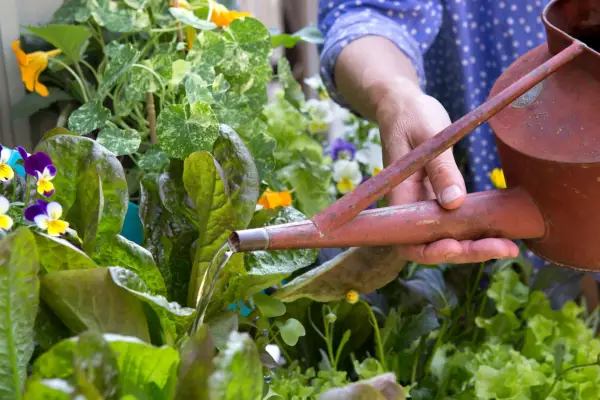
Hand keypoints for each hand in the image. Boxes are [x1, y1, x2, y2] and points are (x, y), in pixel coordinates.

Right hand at [375, 83, 518, 263]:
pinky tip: (499, 230)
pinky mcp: (437, 198)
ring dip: (474, 245)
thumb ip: (441, 170)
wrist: (404, 106)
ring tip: (508, 246)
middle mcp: (410, 207)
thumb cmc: (411, 116)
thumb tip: (454, 204)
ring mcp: (424, 204)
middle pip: (432, 245)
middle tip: (504, 249)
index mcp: (398, 196)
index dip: (431, 251)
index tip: (458, 246)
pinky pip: (454, 221)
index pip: (408, 240)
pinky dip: (474, 229)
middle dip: (466, 252)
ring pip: (445, 237)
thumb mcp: (428, 137)